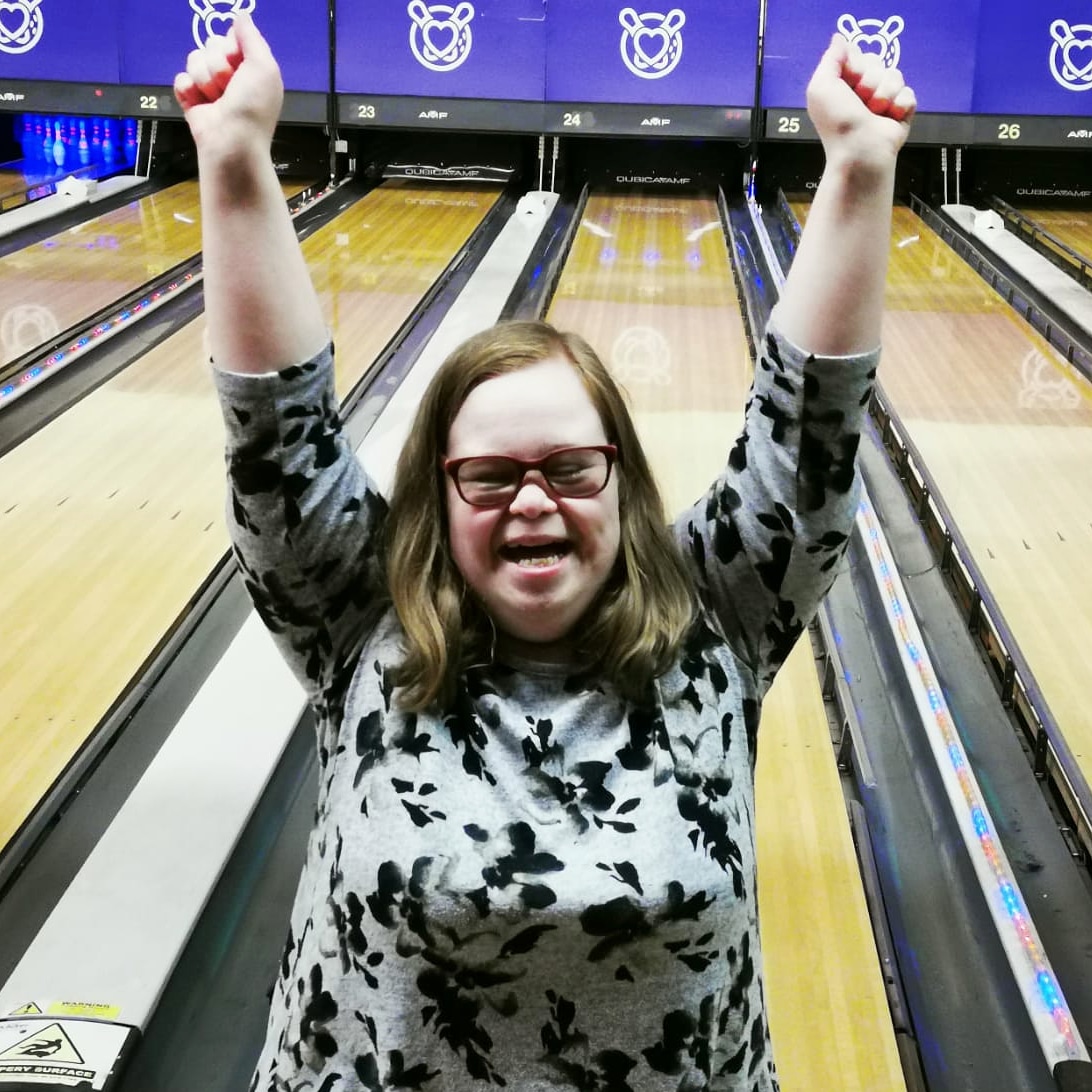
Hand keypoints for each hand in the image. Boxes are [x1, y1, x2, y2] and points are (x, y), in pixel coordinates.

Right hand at [173, 14, 282, 156]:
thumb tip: (241, 16)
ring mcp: (210, 87)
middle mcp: (231, 75)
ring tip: (217, 100)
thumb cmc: (252, 106)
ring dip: (205, 80)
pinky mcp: (191, 98)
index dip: (231, 49)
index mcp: (250, 67)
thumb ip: (252, 38)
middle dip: (218, 65)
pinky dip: (189, 90)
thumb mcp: (263, 67)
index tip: (239, 65)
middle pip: (210, 44)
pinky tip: (199, 104)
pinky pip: (181, 78)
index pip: (230, 37)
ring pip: (194, 59)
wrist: (231, 142)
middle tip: (229, 87)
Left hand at [806, 33, 915, 167]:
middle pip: (878, 62)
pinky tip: (890, 118)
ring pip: (895, 75)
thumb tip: (839, 38)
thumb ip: (830, 59)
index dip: (856, 65)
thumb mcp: (821, 86)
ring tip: (875, 113)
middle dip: (870, 80)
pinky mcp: (901, 111)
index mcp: (842, 84)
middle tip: (861, 101)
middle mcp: (862, 90)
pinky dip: (900, 105)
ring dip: (884, 94)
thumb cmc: (838, 122)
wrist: (860, 151)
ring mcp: (883, 100)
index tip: (849, 81)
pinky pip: (909, 92)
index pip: (858, 54)